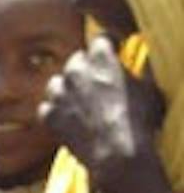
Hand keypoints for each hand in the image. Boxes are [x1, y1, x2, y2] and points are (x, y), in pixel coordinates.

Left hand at [40, 37, 167, 192]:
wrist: (116, 153)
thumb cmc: (137, 120)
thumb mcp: (146, 87)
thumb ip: (132, 72)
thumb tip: (130, 71)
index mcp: (101, 56)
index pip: (101, 40)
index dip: (109, 46)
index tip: (113, 51)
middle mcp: (76, 70)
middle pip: (76, 61)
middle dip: (86, 69)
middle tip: (96, 82)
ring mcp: (60, 94)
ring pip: (57, 84)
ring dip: (66, 90)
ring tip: (78, 102)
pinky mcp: (50, 117)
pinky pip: (46, 109)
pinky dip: (55, 113)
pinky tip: (66, 119)